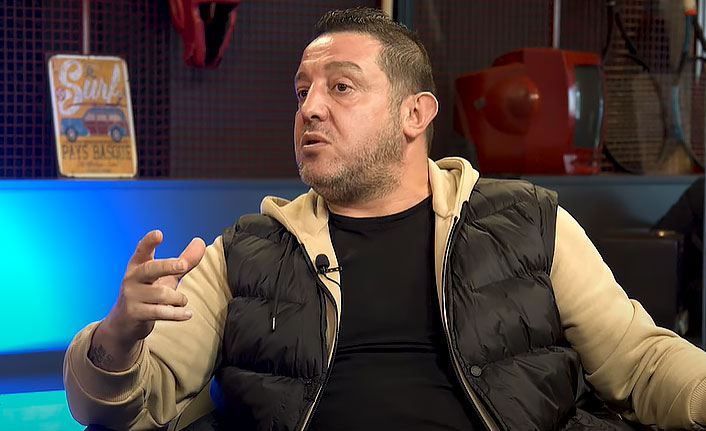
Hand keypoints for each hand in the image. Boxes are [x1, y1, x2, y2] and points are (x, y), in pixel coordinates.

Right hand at [89, 230, 205, 369]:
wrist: (123, 322)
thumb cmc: (148, 293)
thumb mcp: (165, 276)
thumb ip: (183, 260)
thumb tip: (200, 241)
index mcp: (138, 265)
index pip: (142, 250)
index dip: (149, 242)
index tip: (159, 233)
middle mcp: (132, 278)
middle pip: (150, 269)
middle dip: (167, 266)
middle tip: (183, 265)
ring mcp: (132, 296)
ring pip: (160, 293)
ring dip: (177, 298)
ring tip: (182, 301)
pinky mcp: (135, 313)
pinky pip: (159, 312)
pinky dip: (176, 314)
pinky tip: (188, 314)